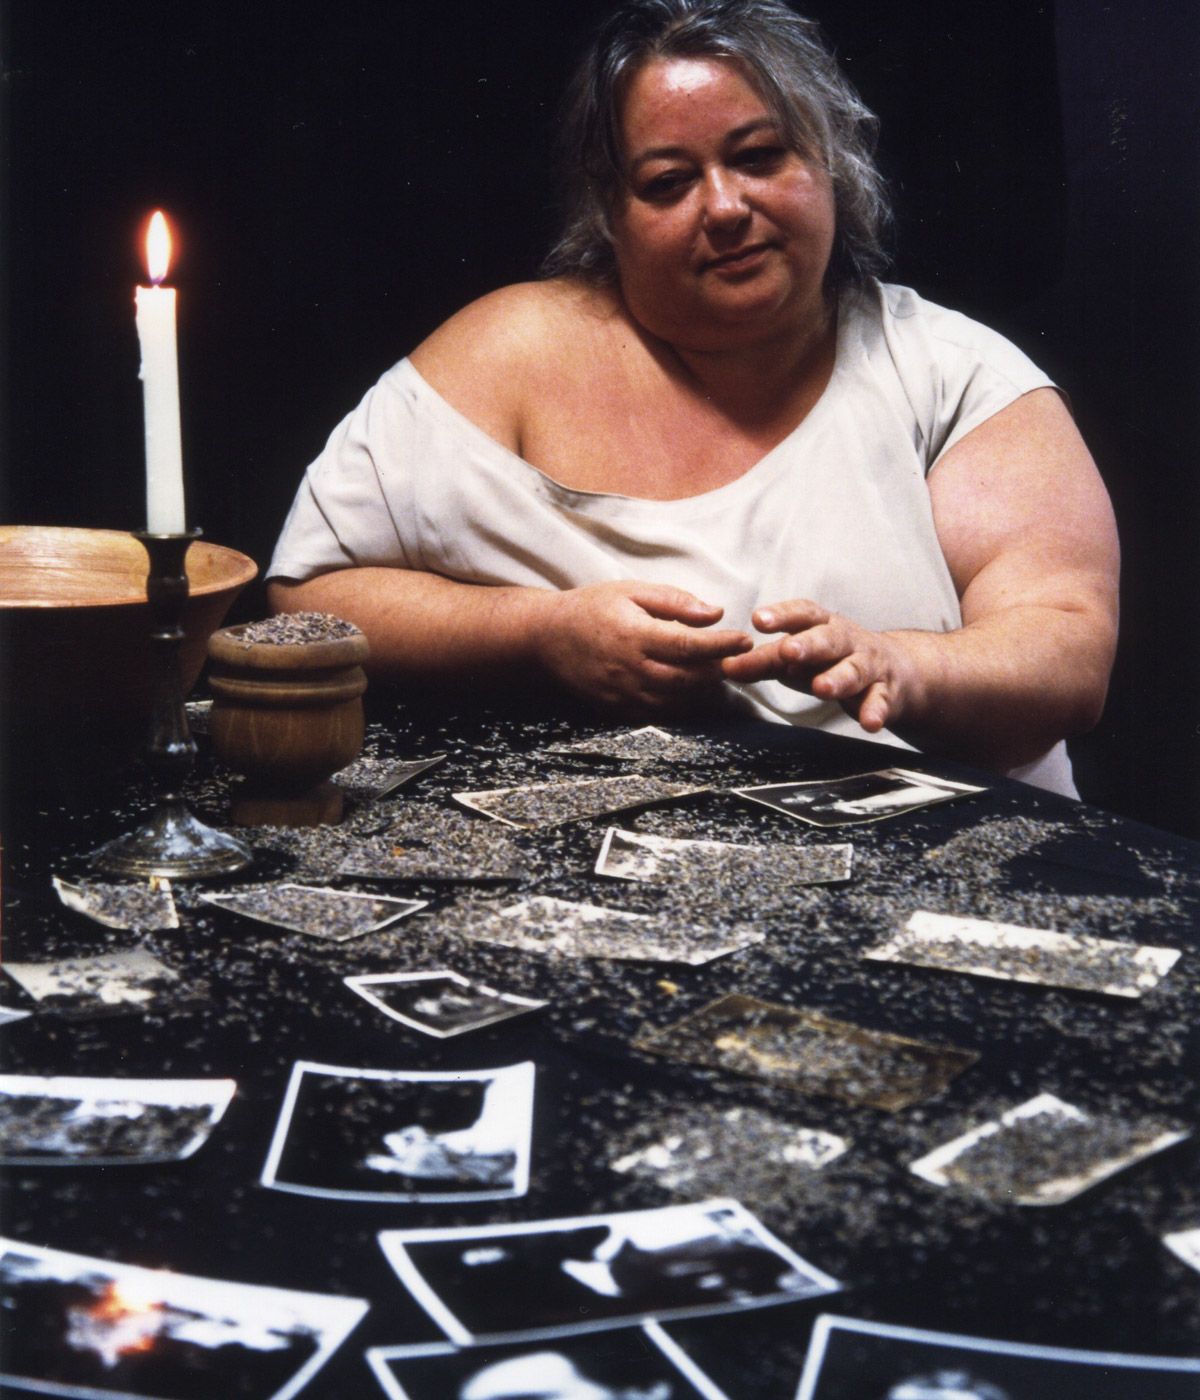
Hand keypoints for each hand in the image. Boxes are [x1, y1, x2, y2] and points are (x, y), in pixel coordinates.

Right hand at [534, 580, 752, 714]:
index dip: (721, 645)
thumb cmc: (592, 607)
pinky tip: (691, 690)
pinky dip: (680, 704)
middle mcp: (630, 669)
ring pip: (676, 700)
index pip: (689, 645)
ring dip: (703, 690)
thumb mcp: (632, 591)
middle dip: (718, 670)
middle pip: (687, 678)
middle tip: (737, 659)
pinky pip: (657, 713)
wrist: (547, 637)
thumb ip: (675, 601)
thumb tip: (715, 613)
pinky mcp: (616, 708)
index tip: (744, 639)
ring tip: (717, 673)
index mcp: (635, 635)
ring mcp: (622, 693)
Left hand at [721, 599, 916, 732]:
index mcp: (821, 625)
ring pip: (853, 670)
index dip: (781, 615)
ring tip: (822, 689)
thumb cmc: (832, 659)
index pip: (802, 614)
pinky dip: (875, 711)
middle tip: (788, 652)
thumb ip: (764, 660)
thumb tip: (725, 666)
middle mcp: (846, 640)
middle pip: (827, 640)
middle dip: (808, 645)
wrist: (895, 669)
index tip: (758, 620)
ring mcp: (868, 664)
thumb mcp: (798, 656)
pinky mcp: (885, 691)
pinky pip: (880, 701)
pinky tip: (869, 724)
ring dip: (838, 678)